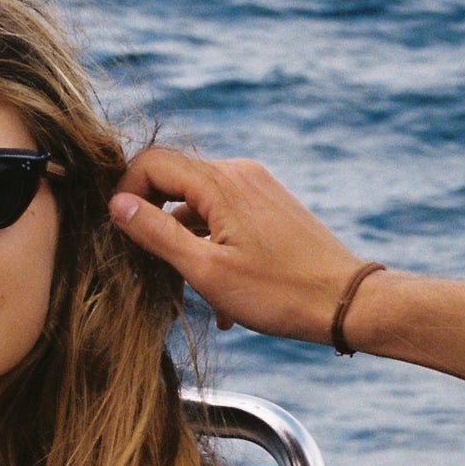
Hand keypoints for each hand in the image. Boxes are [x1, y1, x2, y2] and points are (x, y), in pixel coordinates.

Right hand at [110, 147, 380, 345]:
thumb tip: (117, 204)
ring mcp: (258, 188)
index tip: (118, 232)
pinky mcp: (271, 207)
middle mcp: (240, 173)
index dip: (126, 192)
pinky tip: (224, 298)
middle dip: (156, 223)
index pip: (152, 163)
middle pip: (175, 181)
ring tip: (195, 295)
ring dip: (188, 246)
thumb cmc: (279, 293)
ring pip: (200, 205)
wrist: (347, 302)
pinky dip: (214, 248)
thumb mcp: (207, 271)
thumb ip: (157, 234)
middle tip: (150, 267)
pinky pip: (226, 217)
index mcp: (221, 183)